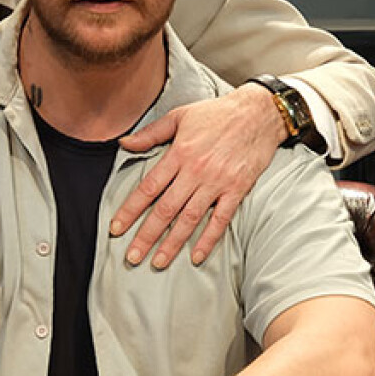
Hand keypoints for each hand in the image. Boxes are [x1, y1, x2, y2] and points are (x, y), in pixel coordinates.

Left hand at [113, 83, 286, 267]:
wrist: (258, 113)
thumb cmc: (216, 114)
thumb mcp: (179, 116)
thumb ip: (150, 134)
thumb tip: (123, 143)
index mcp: (179, 153)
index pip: (148, 188)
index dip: (130, 210)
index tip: (116, 228)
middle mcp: (196, 171)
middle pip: (166, 209)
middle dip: (146, 235)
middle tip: (132, 257)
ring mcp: (217, 182)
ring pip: (190, 219)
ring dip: (172, 243)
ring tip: (158, 262)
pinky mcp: (237, 190)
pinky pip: (221, 220)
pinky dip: (209, 239)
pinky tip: (196, 256)